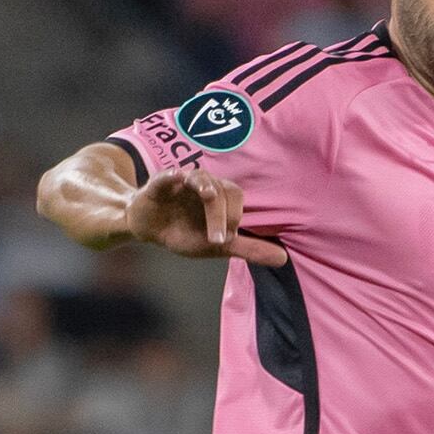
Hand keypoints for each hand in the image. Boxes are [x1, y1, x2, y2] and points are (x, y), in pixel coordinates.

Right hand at [124, 166, 285, 266]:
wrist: (148, 230)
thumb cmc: (185, 233)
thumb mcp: (217, 246)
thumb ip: (249, 248)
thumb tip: (284, 259)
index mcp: (221, 197)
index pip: (236, 200)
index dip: (234, 218)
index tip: (226, 241)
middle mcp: (206, 184)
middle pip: (222, 189)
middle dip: (222, 213)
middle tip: (216, 239)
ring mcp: (183, 181)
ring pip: (201, 179)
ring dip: (206, 190)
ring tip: (207, 199)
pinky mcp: (161, 182)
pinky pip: (170, 175)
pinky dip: (174, 175)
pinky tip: (177, 178)